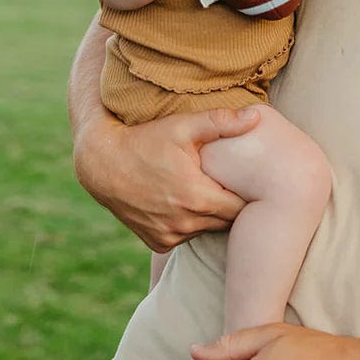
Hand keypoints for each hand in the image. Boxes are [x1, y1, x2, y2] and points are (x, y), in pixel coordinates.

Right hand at [74, 106, 260, 250]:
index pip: (242, 207)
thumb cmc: (146, 140)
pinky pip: (186, 236)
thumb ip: (222, 123)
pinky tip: (186, 202)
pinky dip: (189, 223)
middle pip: (227, 221)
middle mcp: (184, 223)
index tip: (249, 178)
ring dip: (211, 214)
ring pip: (207, 229)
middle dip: (232, 204)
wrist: (102, 163)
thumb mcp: (183, 126)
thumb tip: (257, 117)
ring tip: (209, 190)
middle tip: (234, 182)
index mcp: (197, 198)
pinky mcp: (157, 242)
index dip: (248, 192)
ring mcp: (169, 236)